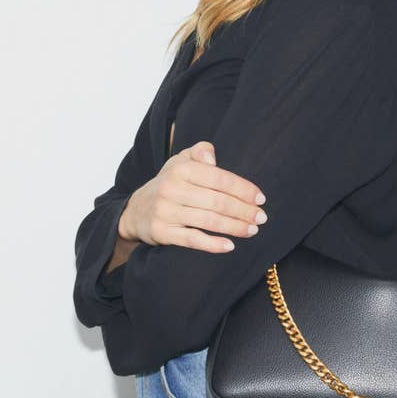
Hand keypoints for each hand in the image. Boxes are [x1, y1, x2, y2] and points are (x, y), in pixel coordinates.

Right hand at [118, 141, 267, 252]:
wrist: (135, 210)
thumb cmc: (169, 183)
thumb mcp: (181, 161)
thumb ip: (200, 152)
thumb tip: (213, 159)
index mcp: (181, 169)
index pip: (219, 178)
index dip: (243, 189)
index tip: (260, 199)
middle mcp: (172, 188)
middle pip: (217, 201)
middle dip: (243, 210)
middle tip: (261, 217)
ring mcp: (166, 211)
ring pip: (208, 220)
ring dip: (234, 227)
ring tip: (252, 230)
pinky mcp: (162, 232)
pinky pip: (191, 239)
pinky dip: (212, 244)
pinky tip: (229, 246)